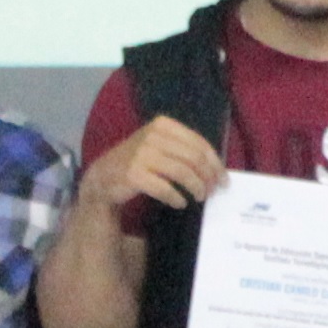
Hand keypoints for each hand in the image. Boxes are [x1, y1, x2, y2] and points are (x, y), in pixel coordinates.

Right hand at [98, 116, 227, 215]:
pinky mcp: (134, 174)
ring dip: (196, 188)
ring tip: (200, 197)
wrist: (104, 175)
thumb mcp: (160, 146)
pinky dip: (176, 198)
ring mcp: (141, 154)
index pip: (199, 143)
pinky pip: (165, 188)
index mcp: (163, 125)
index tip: (223, 179)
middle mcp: (152, 136)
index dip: (215, 163)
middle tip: (213, 191)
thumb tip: (216, 168)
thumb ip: (184, 150)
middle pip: (193, 158)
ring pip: (182, 172)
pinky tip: (180, 203)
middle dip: (208, 177)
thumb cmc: (139, 161)